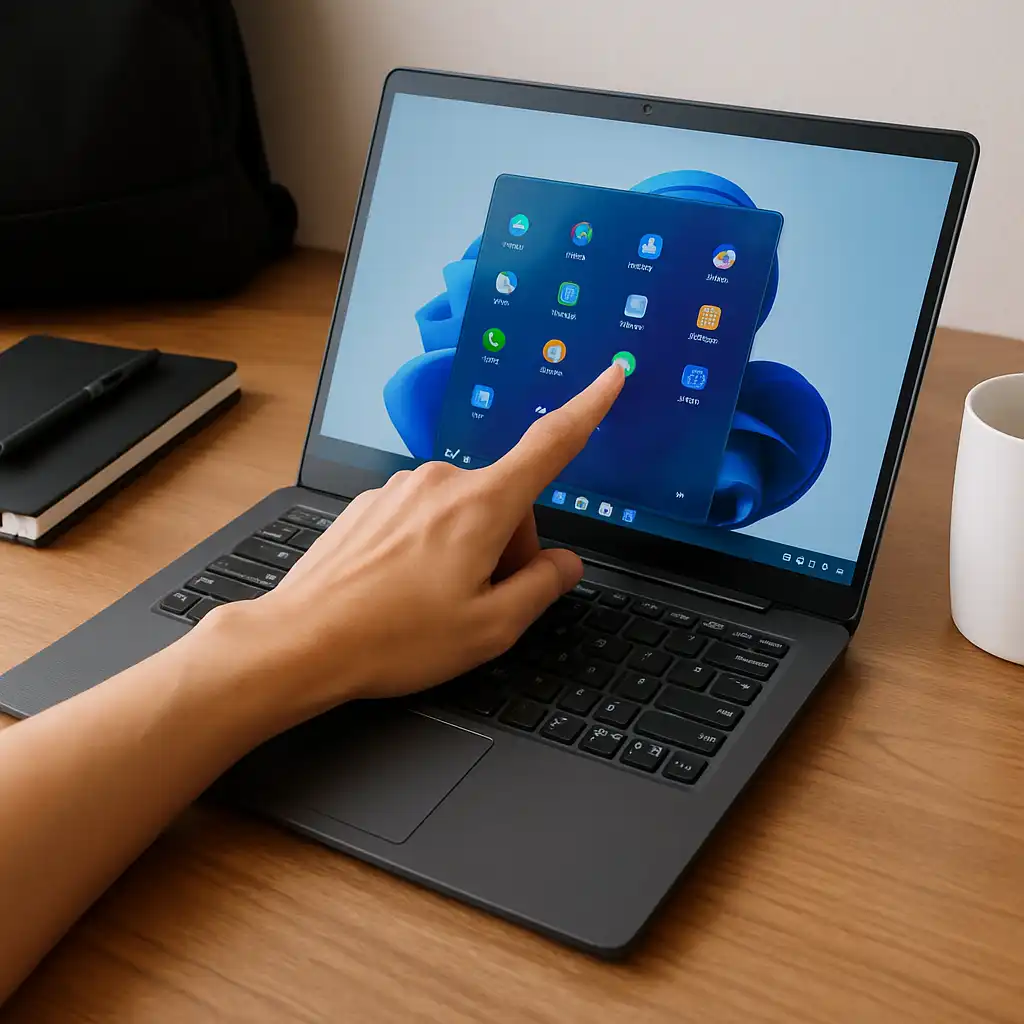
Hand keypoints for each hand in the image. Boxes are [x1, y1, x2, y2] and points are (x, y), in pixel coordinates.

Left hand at [206, 364, 623, 723]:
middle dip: (510, 546)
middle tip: (484, 601)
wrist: (302, 641)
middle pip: (505, 500)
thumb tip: (566, 564)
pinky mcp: (371, 503)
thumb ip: (541, 588)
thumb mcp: (490, 628)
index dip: (589, 409)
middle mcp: (440, 482)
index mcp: (481, 506)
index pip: (550, 445)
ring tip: (436, 604)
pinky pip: (422, 516)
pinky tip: (405, 591)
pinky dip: (429, 547)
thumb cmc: (395, 638)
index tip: (610, 376)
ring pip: (462, 510)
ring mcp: (400, 489)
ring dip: (467, 548)